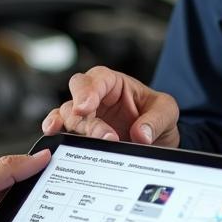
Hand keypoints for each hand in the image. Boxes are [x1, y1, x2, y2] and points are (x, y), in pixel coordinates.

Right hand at [41, 65, 179, 147]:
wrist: (156, 140)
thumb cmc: (158, 117)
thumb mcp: (167, 112)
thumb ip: (156, 120)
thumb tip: (141, 135)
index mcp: (115, 83)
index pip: (97, 78)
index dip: (88, 90)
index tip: (86, 107)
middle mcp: (96, 96)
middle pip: (76, 93)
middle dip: (81, 111)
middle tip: (96, 130)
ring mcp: (86, 115)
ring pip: (68, 113)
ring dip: (76, 128)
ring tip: (96, 143)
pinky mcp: (80, 133)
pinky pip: (62, 127)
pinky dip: (55, 129)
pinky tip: (53, 134)